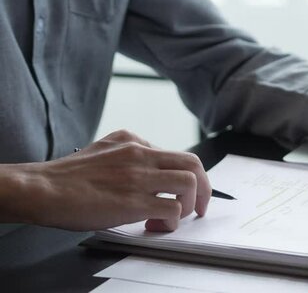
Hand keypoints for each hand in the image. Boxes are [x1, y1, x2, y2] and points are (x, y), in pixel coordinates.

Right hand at [6, 130, 211, 230]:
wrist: (43, 188)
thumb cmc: (68, 176)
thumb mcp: (104, 149)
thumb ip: (131, 153)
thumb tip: (151, 167)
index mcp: (135, 142)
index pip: (178, 154)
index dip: (189, 177)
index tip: (188, 192)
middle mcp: (142, 154)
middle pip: (193, 164)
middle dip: (205, 188)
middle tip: (200, 207)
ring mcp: (139, 177)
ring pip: (189, 183)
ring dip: (189, 204)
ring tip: (173, 217)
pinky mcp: (133, 201)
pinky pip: (172, 209)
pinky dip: (172, 221)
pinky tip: (155, 226)